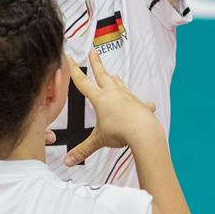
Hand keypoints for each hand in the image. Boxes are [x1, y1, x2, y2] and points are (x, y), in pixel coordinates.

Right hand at [63, 51, 158, 166]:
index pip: (83, 82)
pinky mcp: (140, 104)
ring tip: (112, 74)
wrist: (144, 132)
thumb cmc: (120, 133)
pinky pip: (138, 101)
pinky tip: (147, 104)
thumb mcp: (98, 141)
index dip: (73, 70)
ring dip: (114, 78)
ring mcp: (128, 97)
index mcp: (100, 99)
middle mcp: (113, 93)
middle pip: (102, 75)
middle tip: (93, 52)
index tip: (69, 57)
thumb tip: (67, 162)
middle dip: (96, 63)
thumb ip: (82, 150)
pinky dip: (139, 102)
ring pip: (119, 84)